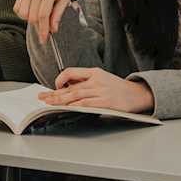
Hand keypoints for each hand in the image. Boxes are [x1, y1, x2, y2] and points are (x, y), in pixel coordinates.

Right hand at [13, 0, 74, 42]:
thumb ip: (58, 13)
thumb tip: (53, 30)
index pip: (43, 15)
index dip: (43, 30)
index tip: (44, 40)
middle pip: (32, 16)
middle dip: (39, 27)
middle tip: (46, 29)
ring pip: (23, 13)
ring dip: (30, 20)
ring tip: (40, 17)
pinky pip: (17, 7)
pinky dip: (22, 14)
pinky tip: (32, 11)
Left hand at [38, 67, 154, 113]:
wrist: (137, 94)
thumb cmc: (118, 88)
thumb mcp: (102, 78)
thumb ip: (86, 81)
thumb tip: (68, 87)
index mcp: (94, 72)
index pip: (71, 72)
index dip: (60, 79)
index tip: (55, 87)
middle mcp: (96, 80)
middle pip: (71, 87)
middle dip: (55, 93)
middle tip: (43, 97)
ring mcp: (101, 91)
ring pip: (76, 95)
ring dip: (61, 100)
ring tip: (50, 103)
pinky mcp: (105, 102)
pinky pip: (86, 104)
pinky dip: (75, 106)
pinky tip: (67, 108)